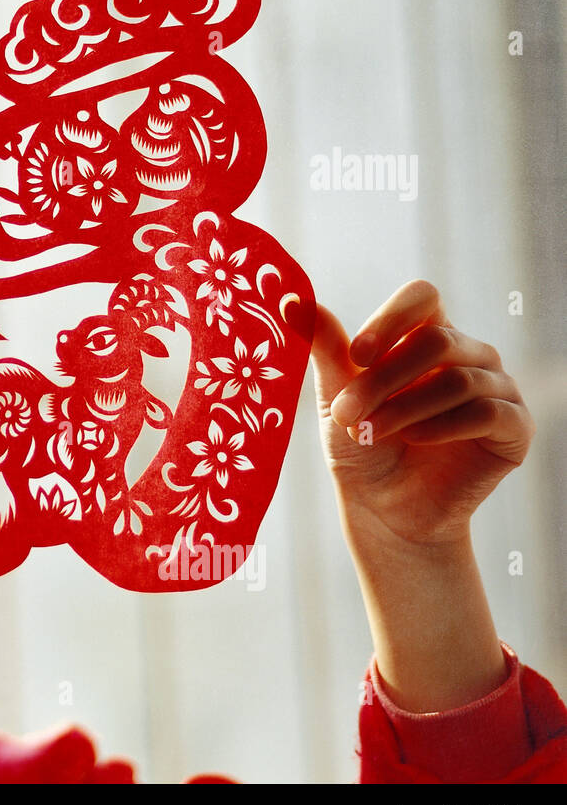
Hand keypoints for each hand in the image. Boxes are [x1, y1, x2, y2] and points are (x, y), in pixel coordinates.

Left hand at [309, 279, 533, 550]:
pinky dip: (442, 427)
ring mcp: (497, 388)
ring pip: (458, 379)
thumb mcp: (336, 394)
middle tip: (347, 415)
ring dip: (404, 408)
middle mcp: (468, 354)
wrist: (382, 507)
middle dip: (382, 381)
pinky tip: (414, 440)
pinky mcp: (515, 427)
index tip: (356, 356)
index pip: (422, 297)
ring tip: (369, 433)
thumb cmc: (360, 444)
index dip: (391, 320)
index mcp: (427, 334)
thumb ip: (325, 346)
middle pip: (436, 341)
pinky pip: (487, 412)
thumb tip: (291, 300)